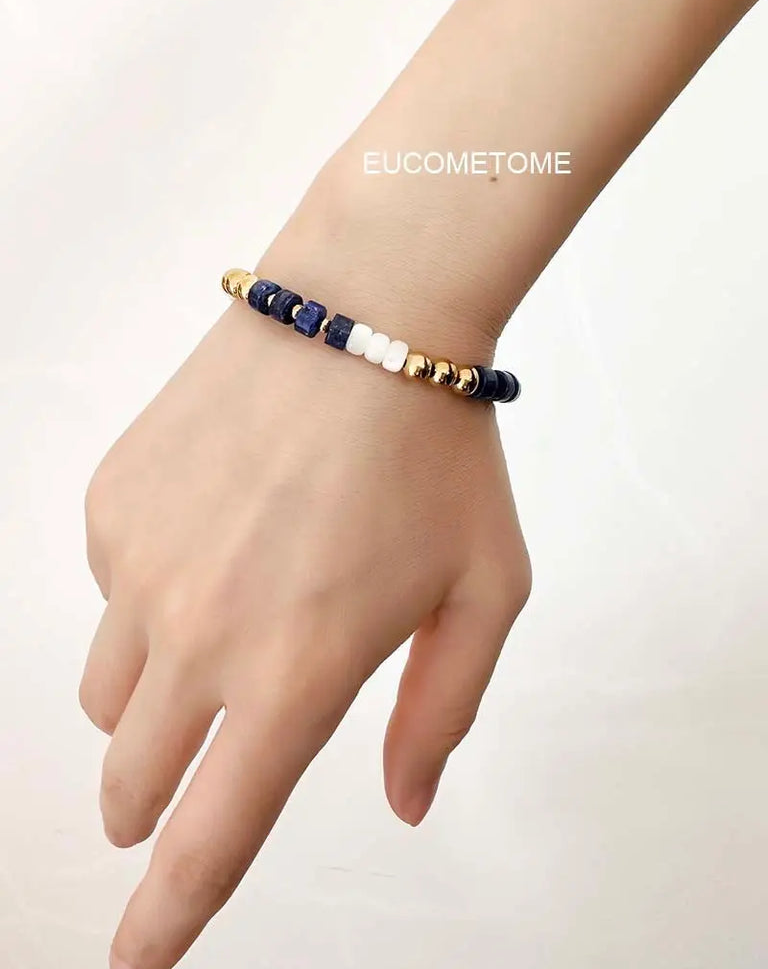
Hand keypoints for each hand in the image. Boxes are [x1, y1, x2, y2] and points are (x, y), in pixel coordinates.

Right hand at [80, 284, 530, 968]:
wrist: (362, 317)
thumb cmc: (438, 456)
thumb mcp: (483, 594)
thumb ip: (439, 713)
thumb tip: (401, 802)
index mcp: (292, 675)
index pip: (209, 837)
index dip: (168, 916)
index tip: (136, 962)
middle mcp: (196, 635)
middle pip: (128, 780)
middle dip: (153, 801)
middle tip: (201, 764)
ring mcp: (138, 567)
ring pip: (106, 692)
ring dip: (150, 697)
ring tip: (223, 622)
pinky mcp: (110, 506)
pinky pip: (113, 589)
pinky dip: (153, 592)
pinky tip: (218, 527)